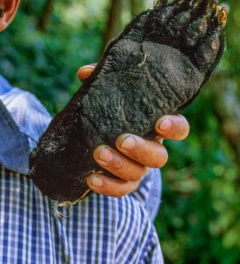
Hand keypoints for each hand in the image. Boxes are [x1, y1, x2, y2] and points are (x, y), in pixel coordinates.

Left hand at [76, 64, 189, 196]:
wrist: (98, 139)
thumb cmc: (112, 112)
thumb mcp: (108, 95)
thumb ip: (100, 82)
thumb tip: (84, 73)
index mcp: (156, 127)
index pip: (179, 129)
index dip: (174, 127)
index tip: (160, 122)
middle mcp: (153, 150)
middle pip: (159, 157)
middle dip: (140, 149)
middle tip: (121, 140)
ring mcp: (139, 169)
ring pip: (138, 174)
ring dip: (118, 165)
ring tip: (98, 152)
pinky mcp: (124, 184)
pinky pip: (120, 190)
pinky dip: (106, 186)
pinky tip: (90, 178)